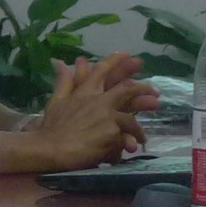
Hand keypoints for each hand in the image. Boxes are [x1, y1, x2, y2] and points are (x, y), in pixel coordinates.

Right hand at [27, 54, 150, 168]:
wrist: (49, 148)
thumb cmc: (51, 127)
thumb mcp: (56, 101)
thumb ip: (64, 82)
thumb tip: (60, 62)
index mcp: (85, 92)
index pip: (102, 71)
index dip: (116, 61)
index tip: (128, 54)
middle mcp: (99, 101)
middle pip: (126, 90)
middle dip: (143, 89)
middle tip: (156, 93)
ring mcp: (107, 117)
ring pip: (131, 119)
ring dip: (138, 128)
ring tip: (142, 137)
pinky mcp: (112, 134)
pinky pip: (125, 139)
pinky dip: (126, 145)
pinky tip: (130, 151)